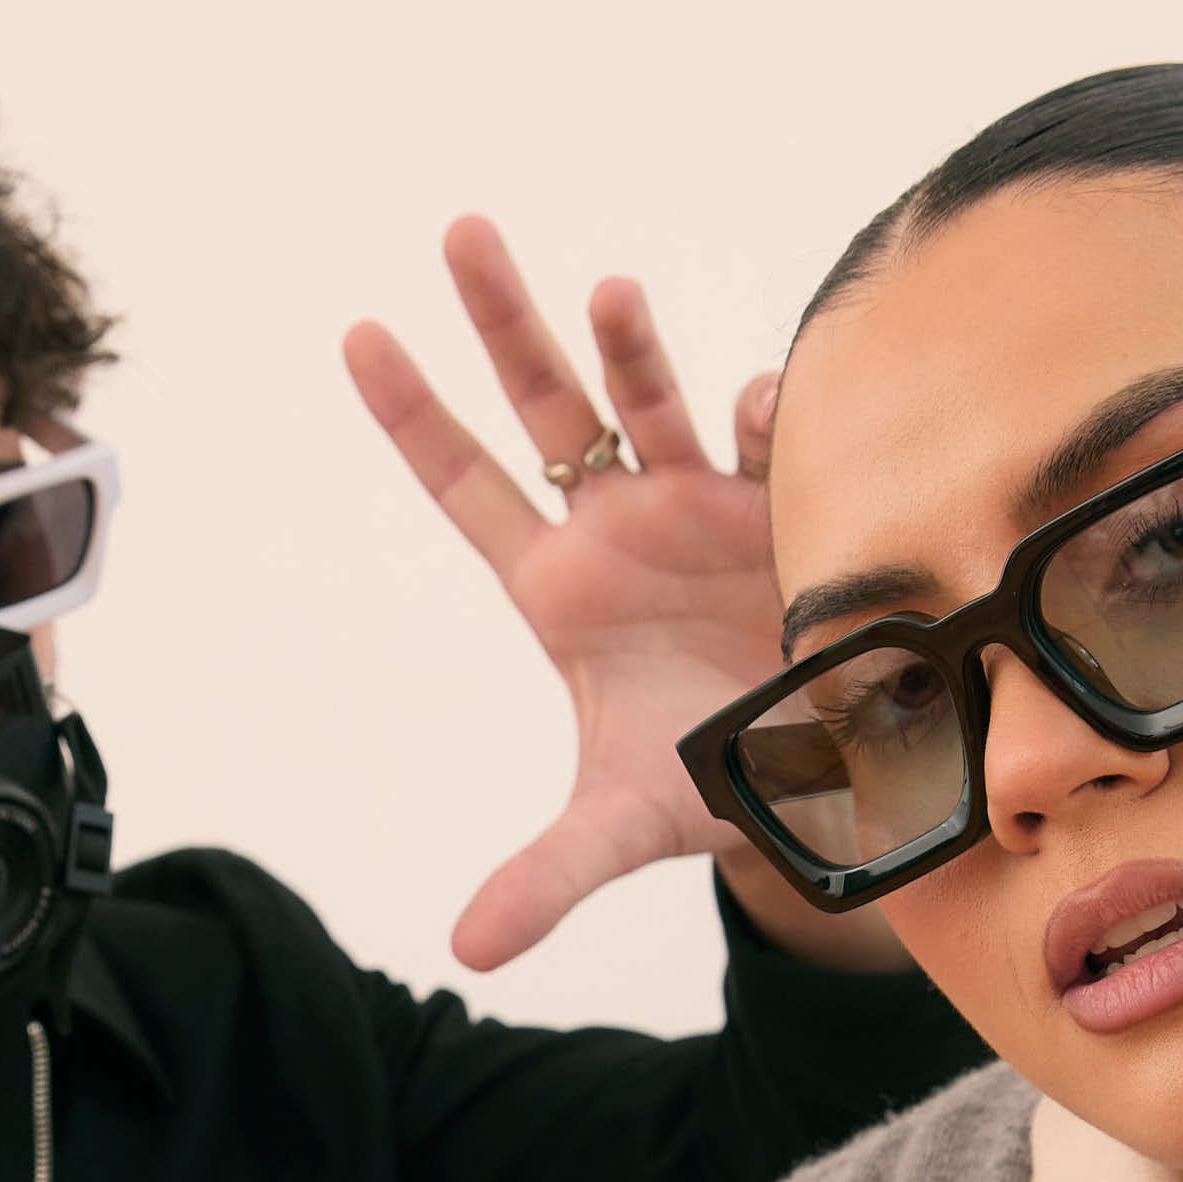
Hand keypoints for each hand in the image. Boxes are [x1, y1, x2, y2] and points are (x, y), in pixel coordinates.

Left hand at [345, 218, 787, 969]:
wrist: (824, 773)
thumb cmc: (707, 780)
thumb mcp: (618, 827)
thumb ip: (546, 875)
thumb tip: (468, 950)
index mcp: (558, 584)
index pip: (467, 484)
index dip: (413, 415)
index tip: (358, 334)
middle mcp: (619, 524)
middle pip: (543, 405)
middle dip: (501, 320)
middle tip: (460, 231)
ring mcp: (698, 502)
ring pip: (647, 397)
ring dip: (627, 344)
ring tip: (607, 296)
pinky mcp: (780, 504)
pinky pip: (761, 435)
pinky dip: (757, 411)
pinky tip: (757, 404)